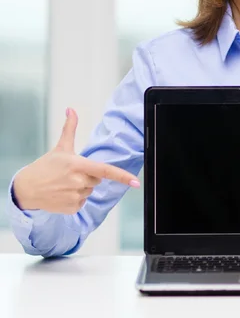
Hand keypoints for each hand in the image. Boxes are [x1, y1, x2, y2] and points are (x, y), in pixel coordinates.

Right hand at [12, 108, 139, 213]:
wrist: (26, 189)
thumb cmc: (45, 166)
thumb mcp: (60, 147)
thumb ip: (70, 128)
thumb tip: (71, 109)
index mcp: (78, 165)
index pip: (105, 171)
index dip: (122, 176)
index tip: (136, 182)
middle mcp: (78, 182)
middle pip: (97, 180)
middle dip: (88, 176)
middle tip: (71, 173)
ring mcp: (75, 196)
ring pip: (90, 191)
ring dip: (81, 188)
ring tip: (64, 183)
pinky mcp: (72, 208)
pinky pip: (83, 203)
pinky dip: (75, 199)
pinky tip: (62, 194)